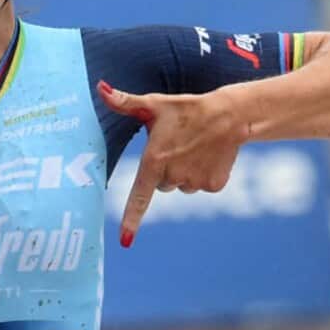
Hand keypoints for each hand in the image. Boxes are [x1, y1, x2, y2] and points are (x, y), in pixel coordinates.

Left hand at [98, 80, 248, 247]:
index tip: (125, 241)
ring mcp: (195, 182)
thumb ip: (124, 102)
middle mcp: (174, 175)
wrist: (230, 114)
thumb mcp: (154, 104)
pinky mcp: (214, 186)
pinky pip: (200, 187)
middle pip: (160, 185)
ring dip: (183, 172)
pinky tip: (208, 156)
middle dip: (164, 170)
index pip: (140, 196)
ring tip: (193, 148)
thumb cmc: (186, 109)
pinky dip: (202, 175)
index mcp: (155, 160)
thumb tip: (100, 88)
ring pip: (180, 186)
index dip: (131, 219)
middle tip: (176, 146)